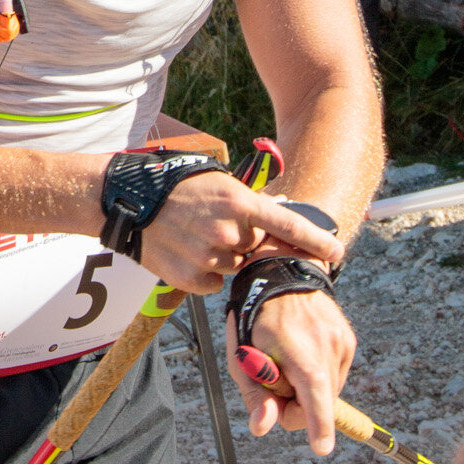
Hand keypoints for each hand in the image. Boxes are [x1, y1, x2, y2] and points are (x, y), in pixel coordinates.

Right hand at [137, 180, 341, 298]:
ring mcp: (208, 256)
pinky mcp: (189, 277)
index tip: (338, 251)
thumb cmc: (173, 185)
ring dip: (223, 258)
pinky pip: (212, 283)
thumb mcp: (216, 180)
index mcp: (238, 202)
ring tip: (195, 236)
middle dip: (244, 242)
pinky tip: (186, 252)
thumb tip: (275, 219)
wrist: (126, 201)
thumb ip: (246, 202)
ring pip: (233, 267)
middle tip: (216, 225)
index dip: (316, 240)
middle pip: (255, 249)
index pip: (287, 225)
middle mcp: (227, 231)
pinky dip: (204, 273)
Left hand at [226, 284, 355, 455]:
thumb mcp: (243, 354)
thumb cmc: (256, 317)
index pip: (314, 394)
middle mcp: (327, 345)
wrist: (284, 272)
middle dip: (296, 406)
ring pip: (328, 392)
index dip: (317, 424)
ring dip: (308, 390)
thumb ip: (255, 394)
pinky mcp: (349, 341)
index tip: (321, 448)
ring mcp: (342, 343)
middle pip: (318, 403)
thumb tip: (262, 428)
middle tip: (275, 385)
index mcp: (299, 349)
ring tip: (288, 361)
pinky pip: (334, 375)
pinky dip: (318, 375)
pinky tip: (302, 353)